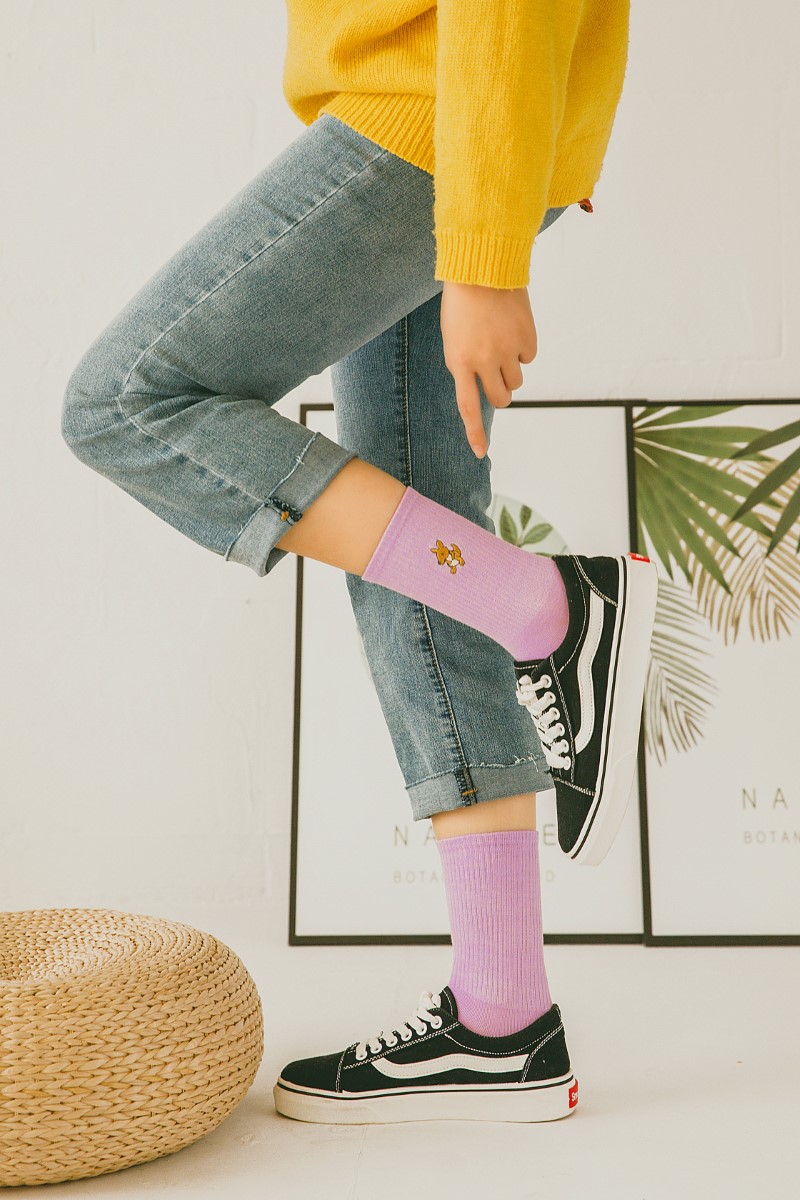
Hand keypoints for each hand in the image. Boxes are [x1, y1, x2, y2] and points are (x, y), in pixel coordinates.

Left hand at [440, 280, 537, 458]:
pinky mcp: (526, 337)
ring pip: (517, 381)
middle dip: (500, 393)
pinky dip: (523, 349)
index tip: (480, 453)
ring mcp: (507, 349)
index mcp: (459, 361)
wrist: (483, 268)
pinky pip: (530, 357)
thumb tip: (484, 389)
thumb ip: (464, 365)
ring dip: (511, 370)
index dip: (474, 432)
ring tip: (501, 343)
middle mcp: (483, 360)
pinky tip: (512, 329)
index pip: (468, 406)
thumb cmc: (462, 303)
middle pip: (501, 398)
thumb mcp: (453, 338)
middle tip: (496, 375)